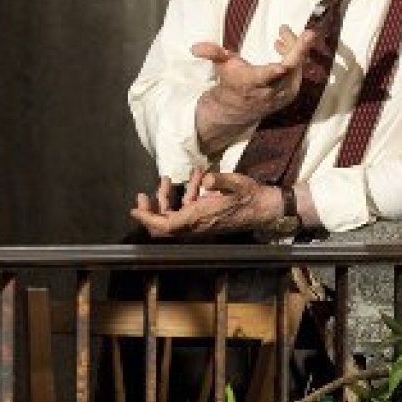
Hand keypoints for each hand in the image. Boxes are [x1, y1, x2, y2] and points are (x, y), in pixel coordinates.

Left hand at [130, 170, 283, 237]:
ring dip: (166, 199)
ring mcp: (201, 221)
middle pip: (165, 224)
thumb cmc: (252, 196)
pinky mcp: (207, 216)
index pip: (167, 225)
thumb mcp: (238, 184)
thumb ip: (221, 180)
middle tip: (143, 195)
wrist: (266, 208)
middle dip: (151, 210)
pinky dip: (186, 193)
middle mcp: (197, 223)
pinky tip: (196, 175)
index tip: (135, 209)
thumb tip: (205, 179)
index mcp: (200, 217)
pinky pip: (189, 208)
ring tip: (166, 178)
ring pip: (174, 215)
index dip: (149, 219)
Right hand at [194, 26, 316, 154]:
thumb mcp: (221, 66)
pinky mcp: (291, 92)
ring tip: (282, 33)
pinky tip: (283, 46)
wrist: (236, 108)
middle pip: (291, 68)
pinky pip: (298, 71)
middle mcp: (271, 91)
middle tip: (304, 32)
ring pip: (298, 67)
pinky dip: (295, 57)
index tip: (285, 61)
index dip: (276, 69)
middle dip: (297, 47)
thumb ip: (212, 54)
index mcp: (253, 84)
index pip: (266, 76)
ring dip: (294, 48)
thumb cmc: (230, 82)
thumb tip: (195, 48)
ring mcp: (284, 94)